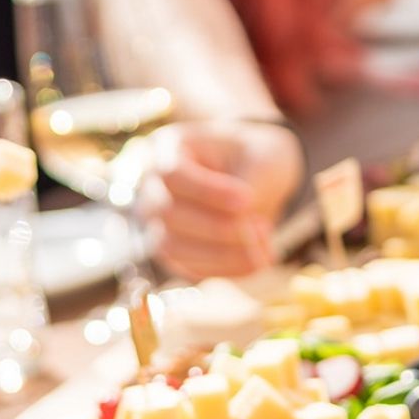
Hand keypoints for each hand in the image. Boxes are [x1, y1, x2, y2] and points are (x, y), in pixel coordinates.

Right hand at [145, 121, 301, 277]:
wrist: (254, 178)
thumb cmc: (255, 158)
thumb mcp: (264, 157)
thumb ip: (252, 182)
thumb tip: (240, 220)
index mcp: (168, 149)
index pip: (172, 174)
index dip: (206, 192)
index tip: (246, 200)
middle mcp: (152, 188)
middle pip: (169, 214)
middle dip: (218, 228)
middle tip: (262, 229)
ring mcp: (157, 223)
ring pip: (172, 247)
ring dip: (221, 254)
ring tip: (265, 249)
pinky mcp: (172, 254)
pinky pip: (188, 269)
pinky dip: (224, 270)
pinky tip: (257, 262)